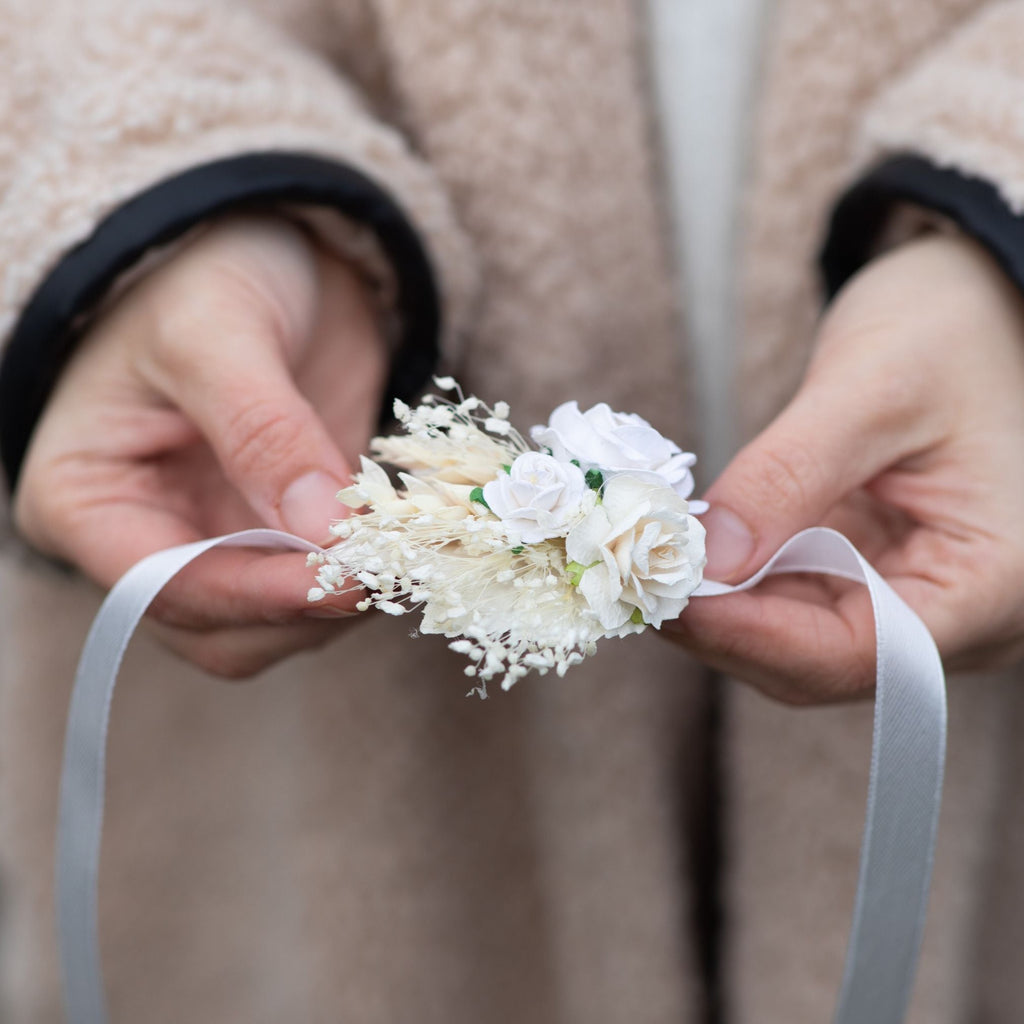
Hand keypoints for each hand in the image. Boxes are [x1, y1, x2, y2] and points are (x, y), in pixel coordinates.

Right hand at [13, 215, 387, 676]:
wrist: (268, 251)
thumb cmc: (204, 270)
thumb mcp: (218, 333)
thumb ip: (263, 432)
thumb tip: (320, 529)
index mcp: (88, 498)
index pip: (161, 585)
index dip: (254, 593)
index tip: (342, 579)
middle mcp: (149, 538)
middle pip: (222, 629)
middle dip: (305, 606)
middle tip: (386, 564)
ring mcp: (221, 543)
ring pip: (280, 625)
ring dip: (344, 600)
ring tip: (404, 549)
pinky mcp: (284, 534)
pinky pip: (323, 588)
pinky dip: (366, 575)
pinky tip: (404, 541)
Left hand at [667, 234, 1023, 703]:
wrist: (986, 305)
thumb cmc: (959, 329)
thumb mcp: (873, 388)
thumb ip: (788, 477)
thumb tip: (706, 558)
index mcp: (991, 583)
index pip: (857, 652)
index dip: (747, 635)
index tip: (660, 598)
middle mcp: (961, 614)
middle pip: (819, 661)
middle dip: (721, 626)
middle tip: (629, 579)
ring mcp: (915, 599)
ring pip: (797, 640)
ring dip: (720, 607)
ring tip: (644, 562)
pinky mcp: (876, 574)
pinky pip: (797, 601)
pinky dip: (737, 582)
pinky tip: (687, 552)